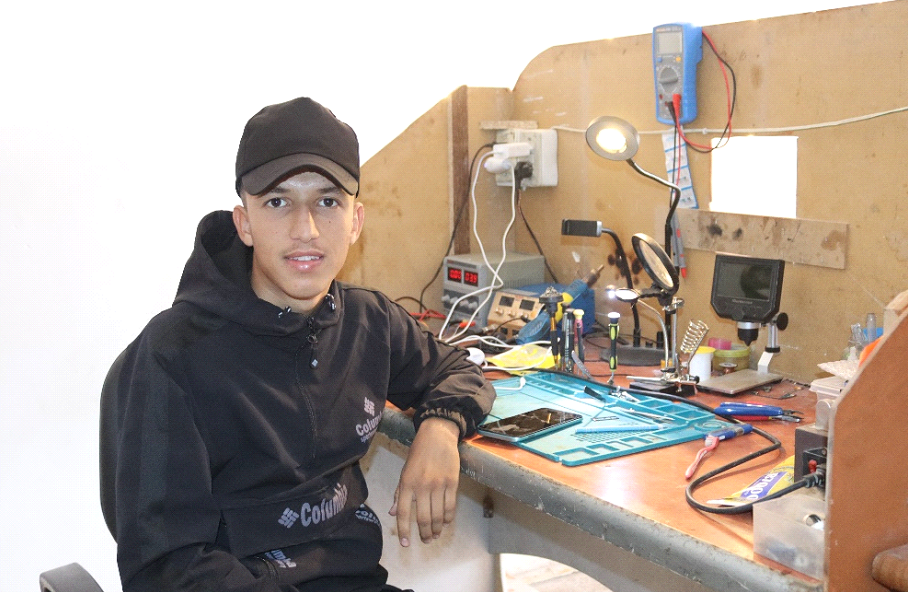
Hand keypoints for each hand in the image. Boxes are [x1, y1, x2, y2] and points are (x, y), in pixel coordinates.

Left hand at [388, 417, 460, 546]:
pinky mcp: (452, 482)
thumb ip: (400, 493)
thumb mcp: (404, 471)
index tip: (405, 544)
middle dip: (424, 534)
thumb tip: (393, 512)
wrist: (437, 435)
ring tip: (436, 535)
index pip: (404, 512)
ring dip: (437, 529)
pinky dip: (449, 518)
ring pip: (438, 515)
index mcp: (407, 483)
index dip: (404, 530)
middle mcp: (422, 486)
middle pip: (423, 518)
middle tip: (426, 541)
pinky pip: (451, 506)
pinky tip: (446, 523)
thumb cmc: (418, 453)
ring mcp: (438, 484)